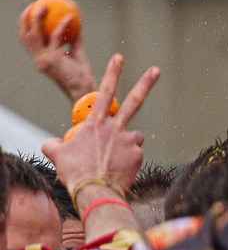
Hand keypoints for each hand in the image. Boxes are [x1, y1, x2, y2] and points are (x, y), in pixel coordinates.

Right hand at [17, 1, 94, 101]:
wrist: (84, 89)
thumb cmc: (82, 74)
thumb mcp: (76, 53)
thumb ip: (74, 40)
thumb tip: (77, 24)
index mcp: (41, 58)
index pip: (28, 41)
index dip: (26, 26)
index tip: (32, 10)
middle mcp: (39, 59)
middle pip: (25, 37)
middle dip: (26, 19)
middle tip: (34, 4)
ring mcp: (44, 60)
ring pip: (35, 36)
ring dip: (38, 18)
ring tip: (46, 5)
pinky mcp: (53, 60)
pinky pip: (57, 37)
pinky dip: (62, 25)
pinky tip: (71, 16)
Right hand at [43, 54, 157, 196]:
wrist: (93, 191)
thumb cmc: (74, 173)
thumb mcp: (58, 156)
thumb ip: (54, 145)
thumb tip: (50, 143)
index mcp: (95, 124)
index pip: (104, 92)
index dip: (112, 73)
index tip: (119, 58)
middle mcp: (115, 128)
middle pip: (134, 101)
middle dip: (146, 83)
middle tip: (155, 70)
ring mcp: (129, 139)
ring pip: (132, 136)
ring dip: (125, 144)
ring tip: (112, 161)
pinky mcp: (139, 153)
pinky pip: (134, 154)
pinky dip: (127, 160)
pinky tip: (117, 171)